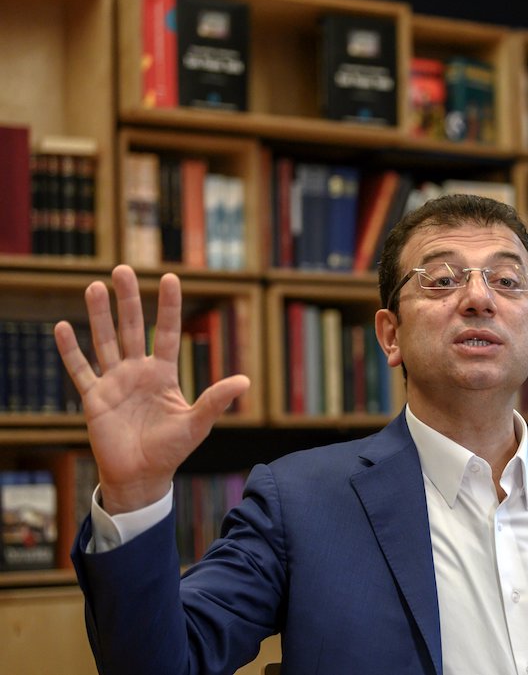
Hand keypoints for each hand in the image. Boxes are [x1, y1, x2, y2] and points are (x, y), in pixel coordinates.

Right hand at [53, 265, 249, 514]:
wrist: (142, 476)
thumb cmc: (171, 450)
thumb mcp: (197, 424)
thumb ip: (216, 401)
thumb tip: (245, 380)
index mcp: (163, 374)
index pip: (166, 332)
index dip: (169, 306)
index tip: (172, 278)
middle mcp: (137, 372)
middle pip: (131, 328)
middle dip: (128, 300)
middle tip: (123, 269)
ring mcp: (114, 383)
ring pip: (105, 341)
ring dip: (99, 315)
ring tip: (95, 286)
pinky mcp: (94, 399)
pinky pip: (80, 370)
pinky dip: (71, 350)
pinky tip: (63, 327)